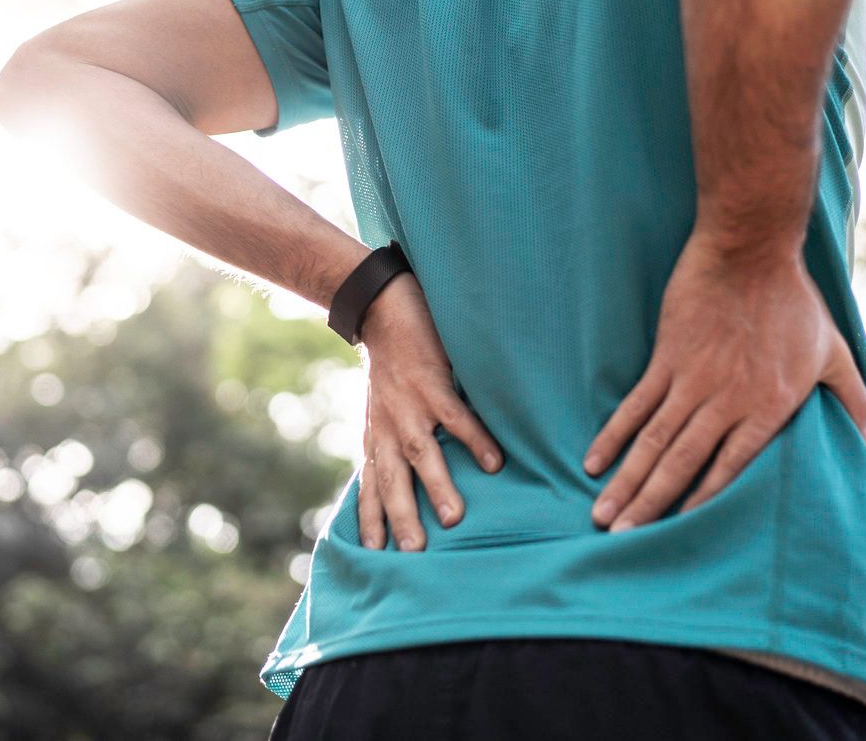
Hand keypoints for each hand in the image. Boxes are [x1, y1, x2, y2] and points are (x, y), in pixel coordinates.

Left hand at [355, 271, 503, 550]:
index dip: (371, 519)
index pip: (371, 486)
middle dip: (402, 518)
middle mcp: (389, 427)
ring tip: (454, 519)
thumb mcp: (384, 408)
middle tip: (415, 554)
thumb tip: (413, 478)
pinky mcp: (431, 383)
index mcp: (378, 436)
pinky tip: (494, 463)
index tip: (375, 555)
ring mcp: (409, 406)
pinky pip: (454, 418)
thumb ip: (394, 441)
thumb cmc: (390, 363)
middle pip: (393, 481)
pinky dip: (473, 440)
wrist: (381, 309)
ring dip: (437, 487)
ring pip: (421, 454)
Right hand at [582, 232, 865, 531]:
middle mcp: (726, 400)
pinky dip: (614, 434)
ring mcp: (691, 379)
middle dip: (651, 504)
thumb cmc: (796, 302)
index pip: (730, 468)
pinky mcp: (667, 357)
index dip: (703, 503)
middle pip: (682, 463)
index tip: (680, 535)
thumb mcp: (835, 354)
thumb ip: (854, 403)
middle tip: (623, 541)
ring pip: (654, 442)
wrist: (750, 249)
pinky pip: (636, 405)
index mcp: (767, 407)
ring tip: (604, 515)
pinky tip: (594, 461)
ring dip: (628, 481)